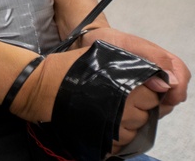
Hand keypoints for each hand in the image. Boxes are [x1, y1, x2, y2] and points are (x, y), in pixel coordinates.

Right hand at [11, 31, 187, 153]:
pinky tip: (105, 120)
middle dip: (137, 106)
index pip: (153, 95)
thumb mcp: (98, 55)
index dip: (145, 91)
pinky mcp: (102, 138)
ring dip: (127, 121)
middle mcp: (124, 109)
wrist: (41, 87)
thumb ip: (127, 62)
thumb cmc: (67, 67)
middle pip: (146, 113)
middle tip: (119, 97)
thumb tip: (155, 74)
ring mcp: (113, 126)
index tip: (133, 88)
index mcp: (125, 86)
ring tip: (110, 109)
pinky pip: (121, 141)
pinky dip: (117, 133)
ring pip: (135, 129)